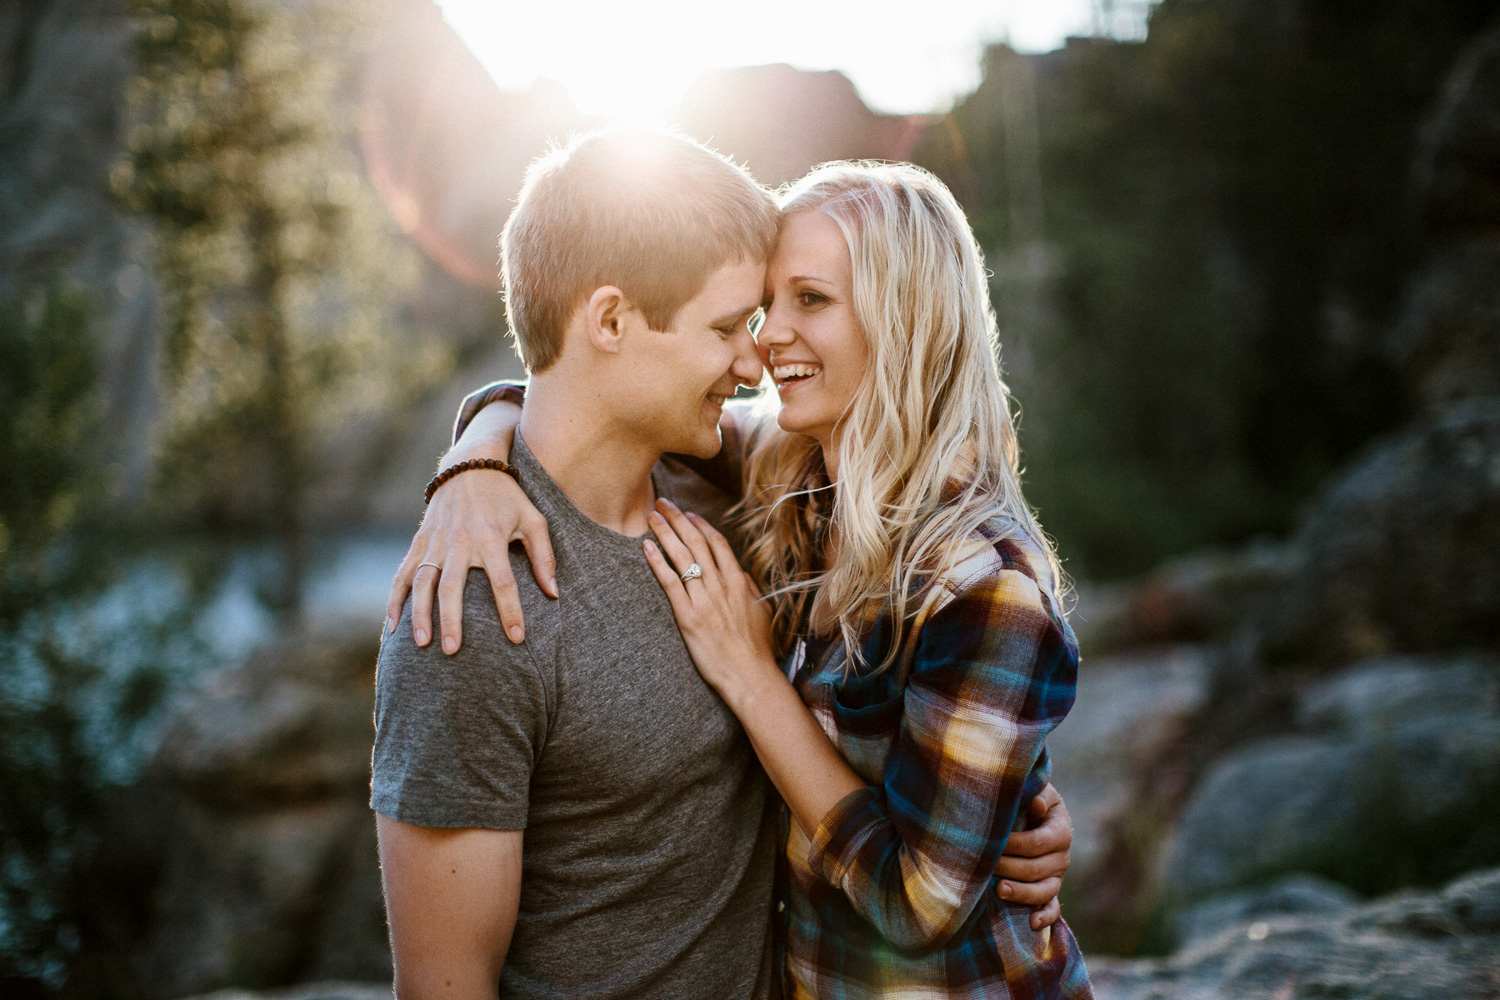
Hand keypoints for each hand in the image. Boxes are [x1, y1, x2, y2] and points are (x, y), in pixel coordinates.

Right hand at [385, 404, 555, 652]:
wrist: (469, 466)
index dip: (511, 611)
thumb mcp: (533, 518)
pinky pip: (403, 574)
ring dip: (420, 614)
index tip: (518, 638)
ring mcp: (435, 542)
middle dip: (452, 620)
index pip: (503, 581)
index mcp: (491, 537)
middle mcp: (459, 541)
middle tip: (454, 651)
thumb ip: (544, 556)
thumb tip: (553, 593)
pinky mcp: (419, 542)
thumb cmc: (507, 497)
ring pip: (422, 583)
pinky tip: (394, 626)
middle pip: (453, 586)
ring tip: (422, 644)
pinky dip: (395, 600)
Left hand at [641, 499, 780, 701]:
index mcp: (738, 581)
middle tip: (662, 502)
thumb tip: (738, 572)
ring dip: (664, 532)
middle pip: (695, 542)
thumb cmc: (757, 648)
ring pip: (681, 556)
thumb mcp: (761, 610)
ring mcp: (703, 600)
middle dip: (677, 518)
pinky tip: (645, 547)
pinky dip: (657, 562)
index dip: (700, 525)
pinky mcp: (688, 617)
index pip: (717, 543)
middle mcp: (720, 585)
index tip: (688, 513)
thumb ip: (747, 588)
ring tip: (651, 516)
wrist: (750, 676)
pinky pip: (669, 583)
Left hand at [994, 782, 1071, 929]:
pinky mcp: (1050, 890)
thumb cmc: (1028, 798)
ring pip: (1044, 890)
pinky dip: (1045, 917)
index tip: (992, 843)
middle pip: (1036, 869)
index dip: (1013, 845)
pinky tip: (1032, 923)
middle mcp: (1062, 856)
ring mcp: (1057, 876)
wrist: (1033, 811)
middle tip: (985, 866)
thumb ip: (1036, 794)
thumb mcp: (1036, 790)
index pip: (1036, 842)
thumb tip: (1036, 803)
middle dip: (1009, 868)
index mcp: (1060, 830)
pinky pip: (1053, 908)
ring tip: (999, 890)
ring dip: (1022, 893)